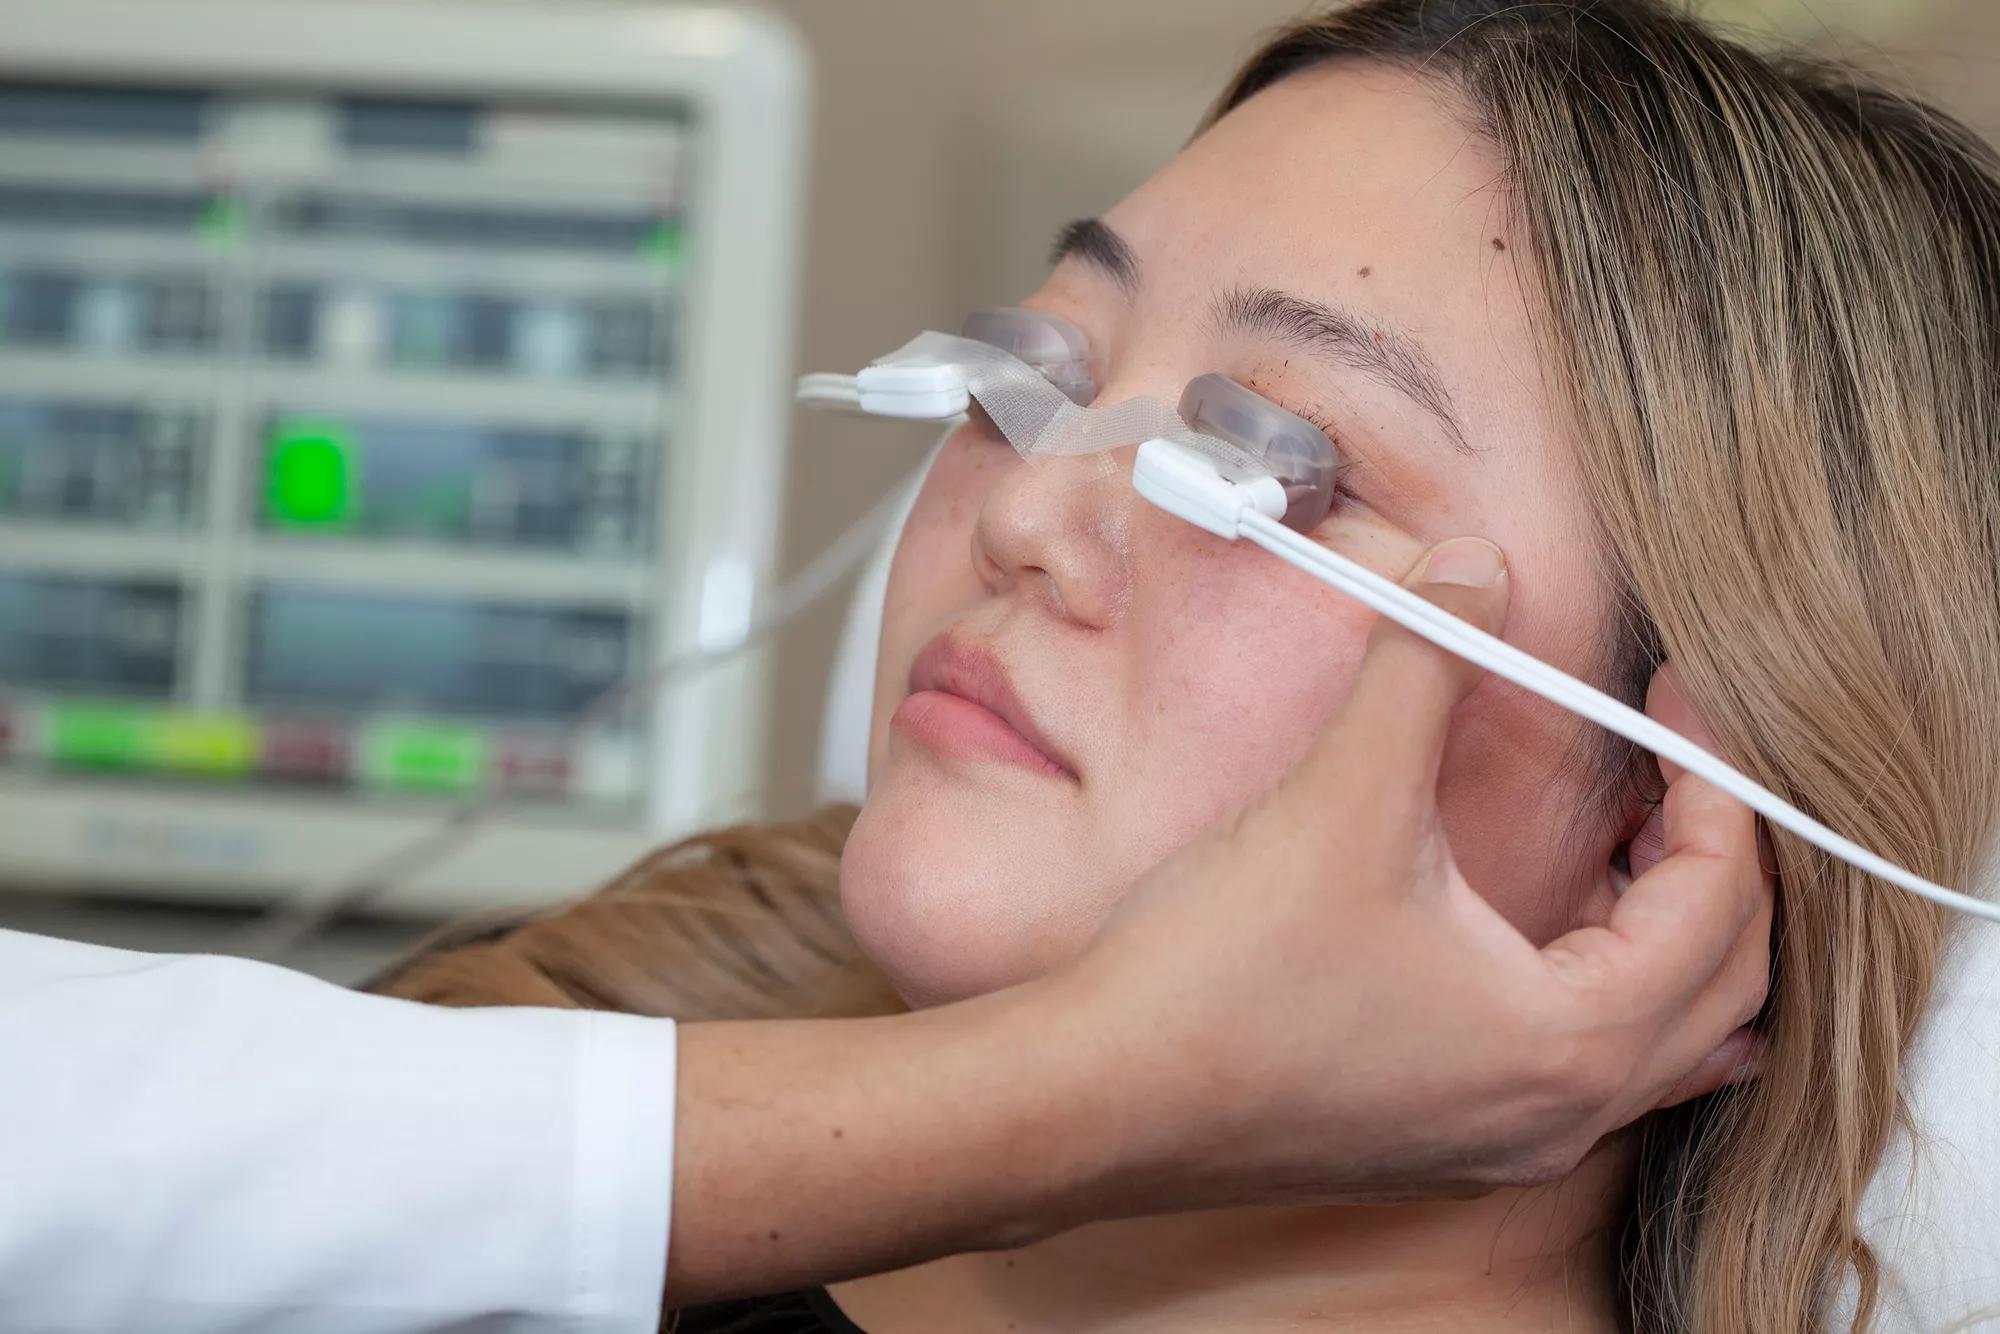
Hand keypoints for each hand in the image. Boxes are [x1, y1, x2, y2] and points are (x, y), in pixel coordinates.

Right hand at [1054, 535, 1773, 1214]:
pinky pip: (1581, 1068)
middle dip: (1712, 862)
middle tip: (1667, 766)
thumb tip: (1477, 566)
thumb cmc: (1220, 976)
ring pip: (1656, 1041)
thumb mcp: (1343, 796)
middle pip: (1722, 989)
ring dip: (1661, 932)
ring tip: (1613, 834)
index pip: (1715, 902)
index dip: (1714, 782)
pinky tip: (1521, 917)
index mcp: (1569, 1040)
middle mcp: (1557, 1113)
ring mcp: (1501, 1141)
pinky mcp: (1443, 1139)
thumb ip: (1425, 664)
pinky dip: (1598, 982)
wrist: (1100, 1096)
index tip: (1671, 700)